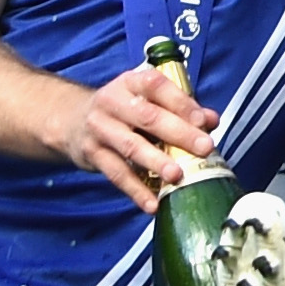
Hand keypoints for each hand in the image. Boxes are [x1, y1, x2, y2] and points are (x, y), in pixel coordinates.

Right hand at [57, 51, 216, 212]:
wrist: (72, 120)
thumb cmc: (124, 109)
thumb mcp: (148, 99)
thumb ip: (181, 108)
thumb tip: (212, 121)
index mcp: (131, 82)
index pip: (157, 86)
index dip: (182, 103)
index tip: (204, 121)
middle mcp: (112, 102)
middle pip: (148, 118)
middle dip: (179, 134)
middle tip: (204, 148)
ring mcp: (99, 128)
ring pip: (131, 146)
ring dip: (157, 162)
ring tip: (178, 176)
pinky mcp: (92, 154)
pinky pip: (117, 174)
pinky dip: (136, 190)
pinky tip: (153, 202)